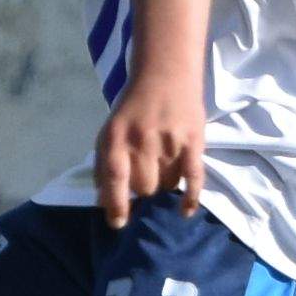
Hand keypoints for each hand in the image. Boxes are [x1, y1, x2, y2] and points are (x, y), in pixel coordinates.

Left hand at [94, 71, 205, 224]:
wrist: (166, 72)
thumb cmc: (134, 106)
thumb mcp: (110, 130)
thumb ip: (103, 164)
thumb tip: (101, 201)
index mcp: (117, 138)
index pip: (114, 179)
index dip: (115, 206)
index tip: (118, 224)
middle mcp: (142, 141)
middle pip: (144, 187)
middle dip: (143, 191)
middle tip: (147, 178)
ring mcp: (170, 141)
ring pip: (167, 185)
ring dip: (164, 185)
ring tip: (165, 168)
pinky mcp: (193, 141)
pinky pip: (193, 178)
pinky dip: (190, 198)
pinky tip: (185, 210)